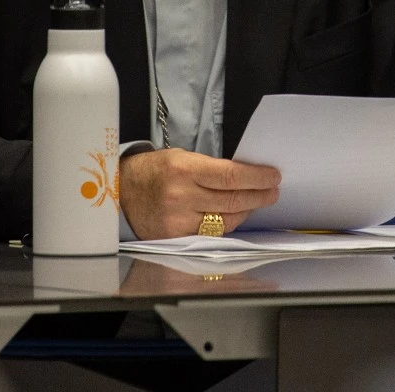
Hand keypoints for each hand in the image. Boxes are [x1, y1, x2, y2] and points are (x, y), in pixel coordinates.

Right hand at [119, 148, 280, 238]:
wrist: (121, 192)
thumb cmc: (153, 171)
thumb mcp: (181, 158)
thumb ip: (211, 169)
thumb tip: (245, 177)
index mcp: (183, 169)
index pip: (230, 176)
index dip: (257, 178)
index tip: (273, 177)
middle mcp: (180, 196)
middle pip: (233, 200)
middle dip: (259, 195)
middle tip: (272, 191)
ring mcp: (178, 220)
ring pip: (226, 221)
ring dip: (247, 211)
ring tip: (256, 202)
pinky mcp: (175, 238)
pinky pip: (212, 234)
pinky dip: (227, 225)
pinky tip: (234, 216)